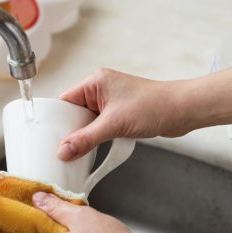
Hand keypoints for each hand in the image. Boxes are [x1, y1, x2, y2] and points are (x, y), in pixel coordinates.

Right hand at [57, 68, 193, 159]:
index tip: (48, 137)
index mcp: (95, 82)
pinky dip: (96, 137)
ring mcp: (111, 101)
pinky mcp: (119, 113)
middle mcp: (101, 89)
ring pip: (87, 121)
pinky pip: (99, 126)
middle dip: (70, 130)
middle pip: (74, 112)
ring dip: (85, 135)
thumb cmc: (154, 106)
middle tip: (63, 148)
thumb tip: (64, 150)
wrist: (182, 111)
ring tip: (79, 149)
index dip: (56, 119)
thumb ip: (86, 139)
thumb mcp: (114, 125)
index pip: (64, 100)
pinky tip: (95, 147)